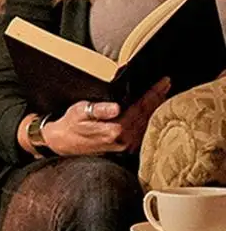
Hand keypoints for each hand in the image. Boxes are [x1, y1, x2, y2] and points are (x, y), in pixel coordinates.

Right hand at [41, 77, 170, 155]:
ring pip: (147, 124)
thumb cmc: (70, 125)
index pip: (140, 107)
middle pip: (147, 116)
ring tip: (162, 96)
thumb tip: (115, 108)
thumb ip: (99, 110)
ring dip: (156, 109)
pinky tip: (151, 113)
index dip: (153, 93)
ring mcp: (124, 146)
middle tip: (167, 85)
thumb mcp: (80, 112)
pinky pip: (142, 132)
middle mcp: (123, 140)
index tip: (163, 82)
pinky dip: (149, 120)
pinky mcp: (123, 148)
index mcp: (115, 130)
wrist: (62, 142)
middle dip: (158, 99)